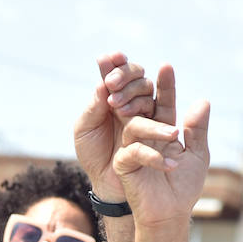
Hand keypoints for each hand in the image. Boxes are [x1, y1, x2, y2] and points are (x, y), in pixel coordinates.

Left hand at [74, 52, 156, 202]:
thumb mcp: (84, 131)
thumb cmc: (93, 156)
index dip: (114, 62)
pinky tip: (128, 115)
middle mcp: (128, 100)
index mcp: (108, 97)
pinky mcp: (155, 126)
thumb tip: (103, 83)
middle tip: (111, 85)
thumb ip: (93, 107)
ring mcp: (143, 112)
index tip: (111, 57)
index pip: (114, 72)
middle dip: (124, 75)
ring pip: (146, 90)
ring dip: (133, 91)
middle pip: (136, 75)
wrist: (107, 183)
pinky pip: (158, 111)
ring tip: (116, 107)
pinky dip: (145, 107)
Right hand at [113, 86, 210, 226]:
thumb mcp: (197, 155)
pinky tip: (170, 165)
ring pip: (136, 127)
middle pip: (140, 106)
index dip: (165, 85)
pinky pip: (134, 153)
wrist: (170, 214)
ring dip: (156, 130)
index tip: (167, 66)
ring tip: (174, 137)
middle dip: (143, 90)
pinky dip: (153, 157)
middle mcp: (144, 135)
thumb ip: (198, 129)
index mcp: (161, 129)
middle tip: (151, 73)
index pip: (162, 102)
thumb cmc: (184, 187)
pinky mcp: (124, 165)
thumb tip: (203, 101)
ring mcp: (131, 148)